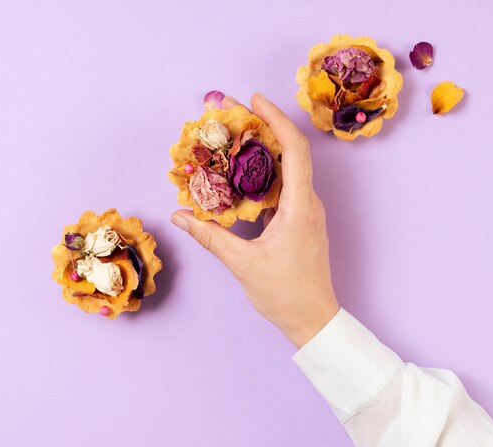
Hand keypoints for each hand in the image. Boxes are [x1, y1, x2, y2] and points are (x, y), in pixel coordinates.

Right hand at [170, 93, 339, 347]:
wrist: (313, 318)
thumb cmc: (285, 294)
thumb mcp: (243, 264)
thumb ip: (210, 237)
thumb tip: (179, 217)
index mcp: (301, 208)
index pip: (294, 150)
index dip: (276, 120)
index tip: (254, 100)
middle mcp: (309, 203)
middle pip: (289, 153)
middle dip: (263, 127)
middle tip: (233, 111)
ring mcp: (307, 211)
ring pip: (286, 169)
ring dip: (262, 150)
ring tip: (232, 136)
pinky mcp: (301, 220)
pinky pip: (283, 187)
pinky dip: (262, 174)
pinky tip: (239, 173)